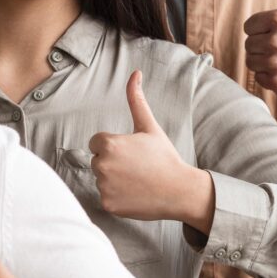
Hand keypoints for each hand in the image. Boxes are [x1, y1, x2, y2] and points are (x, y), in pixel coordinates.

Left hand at [88, 71, 214, 232]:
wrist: (179, 190)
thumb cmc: (164, 157)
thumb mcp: (149, 126)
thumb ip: (136, 99)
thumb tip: (135, 73)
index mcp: (109, 144)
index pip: (97, 142)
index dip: (114, 145)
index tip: (132, 151)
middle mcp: (102, 165)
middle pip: (97, 160)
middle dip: (113, 162)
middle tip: (137, 166)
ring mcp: (104, 187)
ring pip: (101, 178)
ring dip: (114, 179)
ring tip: (137, 180)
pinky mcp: (107, 204)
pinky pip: (105, 196)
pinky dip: (117, 196)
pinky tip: (135, 193)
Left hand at [243, 0, 276, 103]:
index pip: (249, 25)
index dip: (262, 30)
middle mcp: (276, 40)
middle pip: (249, 43)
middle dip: (263, 46)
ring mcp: (275, 62)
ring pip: (251, 61)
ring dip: (264, 62)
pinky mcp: (276, 81)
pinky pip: (259, 78)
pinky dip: (270, 78)